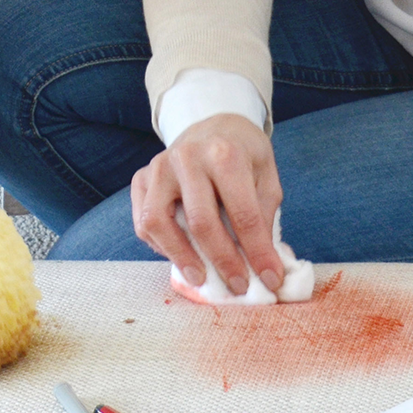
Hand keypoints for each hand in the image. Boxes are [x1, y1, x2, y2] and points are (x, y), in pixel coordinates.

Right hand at [132, 114, 283, 294]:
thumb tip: (265, 265)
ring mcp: (159, 167)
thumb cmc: (242, 155)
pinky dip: (161, 246)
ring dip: (182, 258)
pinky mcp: (141, 178)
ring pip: (159, 223)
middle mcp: (187, 157)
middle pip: (202, 223)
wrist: (213, 125)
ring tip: (201, 279)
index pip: (243, 214)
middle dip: (223, 262)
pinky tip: (181, 256)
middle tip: (239, 286)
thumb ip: (265, 217)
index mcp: (225, 154)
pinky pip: (143, 223)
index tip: (271, 280)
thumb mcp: (265, 177)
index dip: (258, 253)